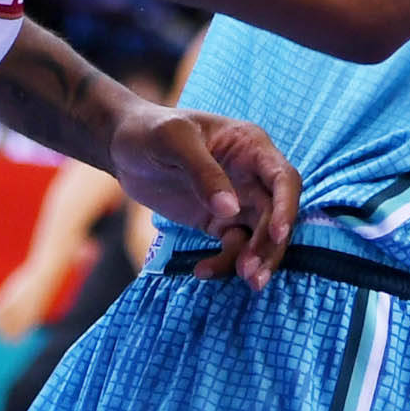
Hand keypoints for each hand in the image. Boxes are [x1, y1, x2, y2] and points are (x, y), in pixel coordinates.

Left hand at [106, 105, 300, 289]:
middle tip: (252, 275)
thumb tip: (230, 210)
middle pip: (276, 214)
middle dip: (269, 246)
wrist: (123, 146)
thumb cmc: (150, 131)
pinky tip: (202, 271)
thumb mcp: (173, 140)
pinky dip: (224, 263)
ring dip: (254, 260)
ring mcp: (236, 200)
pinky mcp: (218, 221)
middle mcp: (251, 174)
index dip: (286, 207)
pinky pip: (234, 247)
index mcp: (250, 146)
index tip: (277, 235)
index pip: (283, 179)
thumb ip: (202, 171)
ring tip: (241, 279)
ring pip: (260, 236)